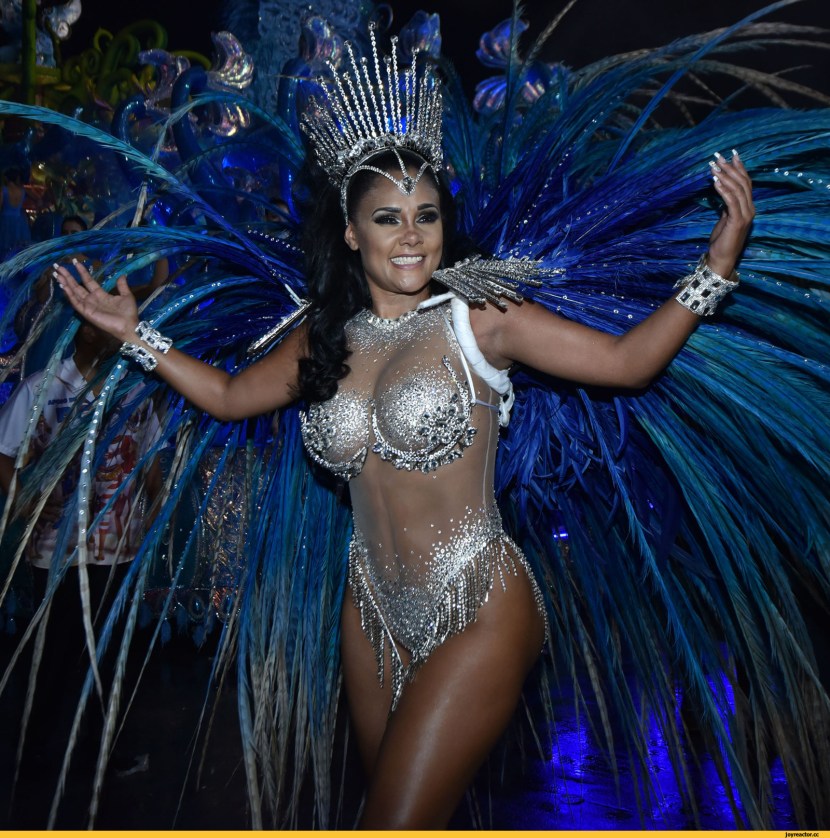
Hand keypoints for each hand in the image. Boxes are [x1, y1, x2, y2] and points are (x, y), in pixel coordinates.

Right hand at [54, 260, 138, 342]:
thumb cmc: (128, 312)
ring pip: (74, 292)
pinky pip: (76, 302)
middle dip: (68, 276)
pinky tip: (64, 286)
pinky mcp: (86, 312)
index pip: (88, 281)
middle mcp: (92, 299)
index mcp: (101, 294)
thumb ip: (122, 285)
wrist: (128, 325)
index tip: (75, 262)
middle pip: (77, 286)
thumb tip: (123, 274)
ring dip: (66, 283)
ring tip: (57, 274)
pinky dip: (69, 294)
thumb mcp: (126, 296)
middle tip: (59, 267)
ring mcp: (88, 305)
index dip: (82, 272)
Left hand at [706, 150, 753, 277]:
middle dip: (730, 168)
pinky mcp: (737, 221)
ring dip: (725, 177)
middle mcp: (750, 209)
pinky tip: (716, 182)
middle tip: (718, 157)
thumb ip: (727, 206)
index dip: (740, 168)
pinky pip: (731, 202)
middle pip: (742, 183)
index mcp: (748, 207)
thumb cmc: (722, 241)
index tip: (731, 155)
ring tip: (714, 167)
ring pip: (737, 190)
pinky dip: (724, 191)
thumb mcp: (725, 219)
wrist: (722, 259)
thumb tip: (723, 190)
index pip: (746, 183)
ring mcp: (745, 215)